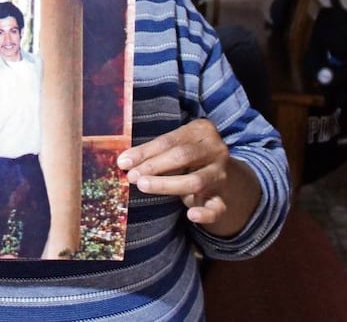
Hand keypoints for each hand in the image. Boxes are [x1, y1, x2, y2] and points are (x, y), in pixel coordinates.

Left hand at [117, 119, 258, 235]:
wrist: (216, 170)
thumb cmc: (186, 155)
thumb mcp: (173, 146)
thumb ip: (152, 151)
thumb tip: (123, 162)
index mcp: (202, 131)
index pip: (170, 140)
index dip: (145, 152)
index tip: (124, 162)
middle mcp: (216, 150)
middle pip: (184, 157)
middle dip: (155, 166)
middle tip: (132, 176)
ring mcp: (221, 175)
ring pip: (196, 181)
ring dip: (167, 185)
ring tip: (144, 186)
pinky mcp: (223, 198)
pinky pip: (217, 208)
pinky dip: (205, 214)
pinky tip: (191, 215)